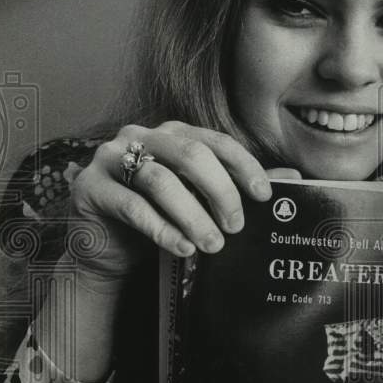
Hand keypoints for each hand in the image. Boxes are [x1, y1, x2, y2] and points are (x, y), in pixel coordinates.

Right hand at [69, 120, 300, 282]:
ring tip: (212, 245)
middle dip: (220, 191)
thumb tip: (292, 179)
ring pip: (160, 180)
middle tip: (236, 226)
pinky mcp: (90, 188)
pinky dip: (162, 229)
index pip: (215, 141)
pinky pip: (132, 206)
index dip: (243, 166)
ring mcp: (109, 159)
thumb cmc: (157, 220)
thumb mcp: (198, 203)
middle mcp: (139, 137)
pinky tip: (183, 248)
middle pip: (189, 153)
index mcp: (171, 134)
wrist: (105, 249)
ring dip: (193, 215)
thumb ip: (237, 188)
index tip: (264, 196)